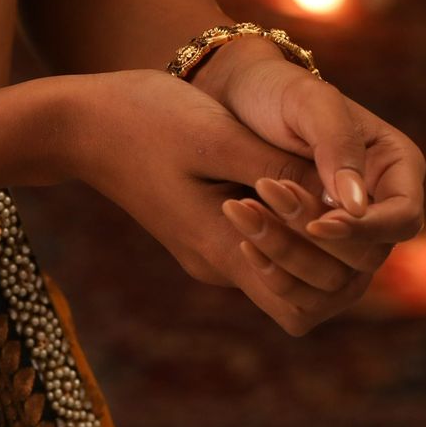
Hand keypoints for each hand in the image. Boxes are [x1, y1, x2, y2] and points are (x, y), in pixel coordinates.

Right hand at [66, 69, 326, 287]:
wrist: (79, 125)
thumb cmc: (146, 121)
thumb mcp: (219, 138)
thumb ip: (282, 173)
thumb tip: (346, 201)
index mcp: (219, 248)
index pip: (301, 305)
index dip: (334, 266)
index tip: (335, 206)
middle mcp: (214, 262)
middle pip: (295, 295)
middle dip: (327, 251)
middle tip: (331, 188)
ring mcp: (203, 248)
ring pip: (277, 269)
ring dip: (303, 233)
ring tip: (306, 176)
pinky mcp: (196, 230)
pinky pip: (254, 245)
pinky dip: (279, 221)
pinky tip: (277, 175)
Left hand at [189, 35, 424, 332]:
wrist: (236, 102)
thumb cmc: (278, 94)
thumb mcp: (308, 105)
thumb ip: (337, 146)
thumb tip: (358, 207)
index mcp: (393, 168)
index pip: (401, 219)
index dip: (364, 231)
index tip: (316, 225)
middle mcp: (375, 206)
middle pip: (369, 255)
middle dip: (314, 237)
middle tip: (263, 197)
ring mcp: (343, 232)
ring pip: (334, 277)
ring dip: (288, 256)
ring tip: (241, 213)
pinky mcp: (308, 249)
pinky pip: (303, 286)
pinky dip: (274, 274)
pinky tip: (244, 247)